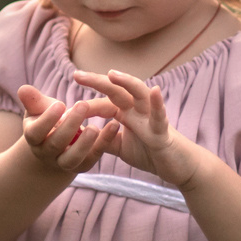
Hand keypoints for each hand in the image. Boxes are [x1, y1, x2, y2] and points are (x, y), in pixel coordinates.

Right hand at [17, 83, 118, 174]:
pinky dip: (102, 145)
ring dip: (84, 143)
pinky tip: (113, 128)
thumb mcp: (39, 109)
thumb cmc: (48, 119)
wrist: (57, 143)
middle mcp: (46, 154)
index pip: (37, 132)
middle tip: (84, 105)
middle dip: (70, 125)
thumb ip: (34, 101)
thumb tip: (23, 89)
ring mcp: (63, 163)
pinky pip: (91, 159)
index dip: (47, 120)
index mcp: (34, 138)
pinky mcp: (82, 166)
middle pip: (56, 144)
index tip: (61, 104)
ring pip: (72, 159)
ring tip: (95, 127)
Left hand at [69, 69, 199, 186]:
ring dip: (127, 82)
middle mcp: (138, 111)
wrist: (177, 166)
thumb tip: (81, 135)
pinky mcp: (163, 132)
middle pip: (117, 90)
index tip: (64, 107)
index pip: (104, 102)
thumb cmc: (150, 153)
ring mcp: (152, 118)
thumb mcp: (120, 147)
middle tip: (76, 75)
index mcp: (127, 113)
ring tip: (113, 74)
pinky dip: (158, 103)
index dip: (86, 104)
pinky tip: (155, 90)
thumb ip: (102, 138)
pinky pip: (160, 116)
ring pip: (140, 95)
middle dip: (98, 82)